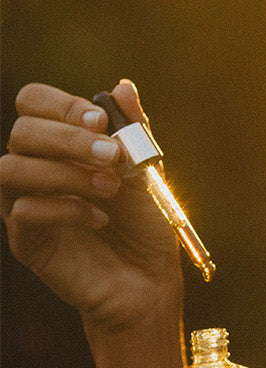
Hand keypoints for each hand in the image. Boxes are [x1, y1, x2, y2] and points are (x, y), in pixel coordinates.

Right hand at [2, 80, 182, 331]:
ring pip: (9, 169)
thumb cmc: (145, 225)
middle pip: (21, 133)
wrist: (149, 282)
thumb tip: (124, 85)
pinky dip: (66, 208)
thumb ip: (133, 131)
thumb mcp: (146, 172)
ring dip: (64, 172)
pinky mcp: (28, 241)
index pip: (33, 104)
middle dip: (68, 138)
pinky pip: (23, 211)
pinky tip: (100, 218)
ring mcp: (25, 206)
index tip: (101, 121)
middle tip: (112, 156)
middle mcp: (36, 171)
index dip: (61, 105)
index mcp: (61, 147)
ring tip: (110, 187)